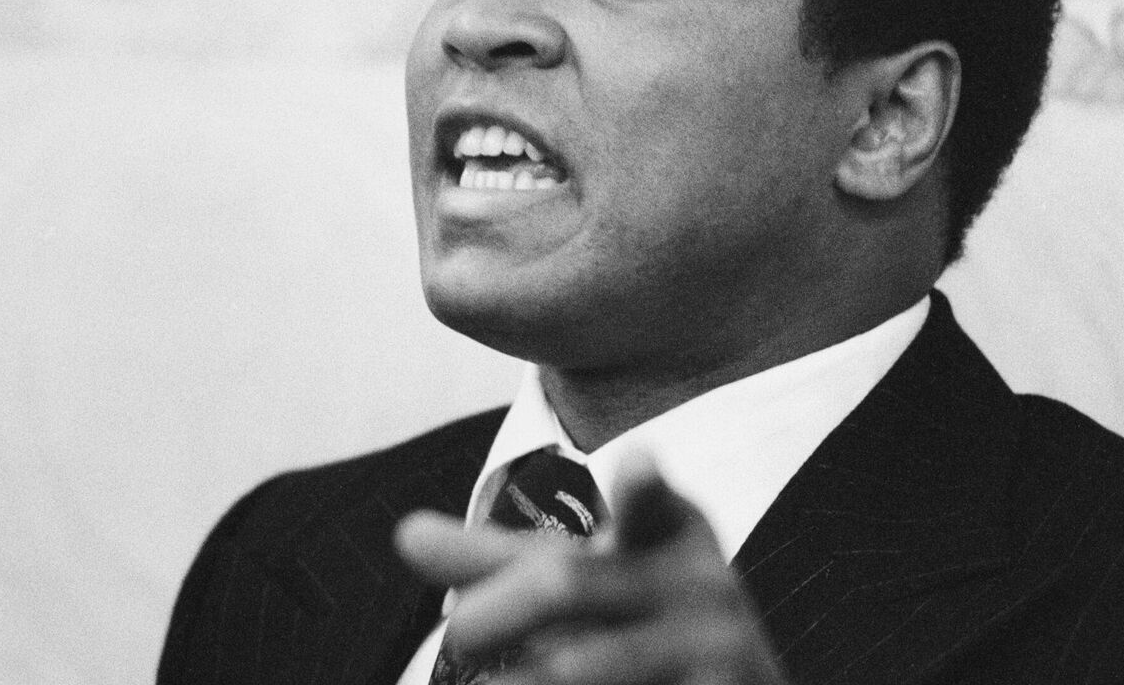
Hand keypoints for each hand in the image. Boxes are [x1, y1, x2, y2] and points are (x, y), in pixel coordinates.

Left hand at [395, 454, 788, 684]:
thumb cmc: (641, 631)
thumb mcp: (588, 582)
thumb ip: (500, 561)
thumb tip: (404, 533)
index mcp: (673, 532)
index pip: (653, 502)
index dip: (644, 485)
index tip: (635, 461)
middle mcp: (704, 585)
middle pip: (565, 586)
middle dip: (490, 613)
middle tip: (451, 639)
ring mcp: (719, 652)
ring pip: (581, 668)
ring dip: (513, 683)